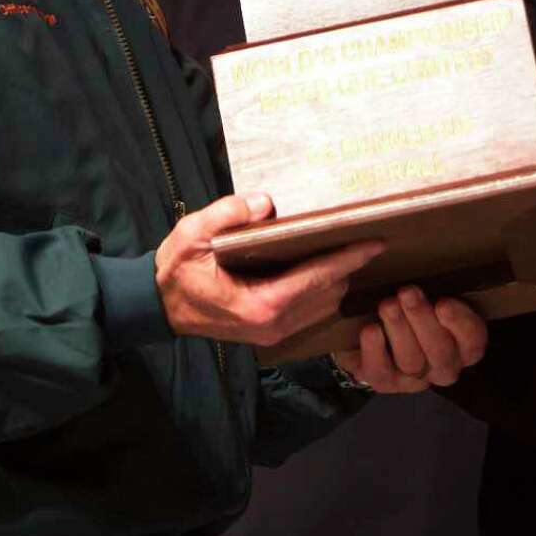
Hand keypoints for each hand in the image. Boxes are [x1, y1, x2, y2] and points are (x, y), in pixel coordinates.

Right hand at [155, 194, 382, 347]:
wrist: (160, 305)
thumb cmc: (177, 270)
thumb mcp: (193, 235)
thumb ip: (228, 215)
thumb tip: (266, 204)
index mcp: (261, 304)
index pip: (318, 278)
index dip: (349, 258)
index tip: (376, 242)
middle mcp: (275, 323)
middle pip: (329, 292)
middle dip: (349, 266)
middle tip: (367, 236)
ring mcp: (275, 331)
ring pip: (326, 305)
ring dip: (339, 279)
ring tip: (352, 250)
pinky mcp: (272, 331)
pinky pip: (312, 311)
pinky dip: (325, 289)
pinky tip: (328, 268)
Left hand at [331, 288, 488, 391]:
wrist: (367, 324)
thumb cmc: (405, 301)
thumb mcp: (421, 286)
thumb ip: (429, 278)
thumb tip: (404, 251)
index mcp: (462, 343)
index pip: (474, 341)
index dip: (462, 325)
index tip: (444, 302)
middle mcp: (443, 366)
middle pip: (441, 353)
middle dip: (423, 321)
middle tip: (407, 292)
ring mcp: (413, 378)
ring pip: (412, 362)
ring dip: (399, 330)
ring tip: (387, 304)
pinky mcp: (384, 382)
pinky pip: (381, 373)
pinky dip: (375, 350)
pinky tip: (371, 330)